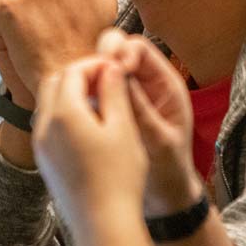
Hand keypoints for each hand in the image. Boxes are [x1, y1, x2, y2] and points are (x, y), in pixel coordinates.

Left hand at [33, 58, 147, 224]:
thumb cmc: (119, 176)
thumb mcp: (123, 128)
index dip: (95, 65)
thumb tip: (110, 66)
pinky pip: (49, 126)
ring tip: (101, 103)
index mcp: (64, 113)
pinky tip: (91, 128)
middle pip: (55, 83)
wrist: (102, 224)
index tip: (115, 69)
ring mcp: (41, 145)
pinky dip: (66, 116)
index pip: (73, 71)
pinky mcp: (44, 162)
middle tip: (106, 82)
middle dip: (78, 76)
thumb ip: (114, 91)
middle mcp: (44, 126)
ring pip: (50, 105)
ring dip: (71, 95)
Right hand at [96, 30, 203, 215]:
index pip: (140, 49)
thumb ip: (143, 110)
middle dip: (102, 57)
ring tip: (79, 90)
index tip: (112, 67)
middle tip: (90, 75)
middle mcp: (144, 83)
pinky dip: (84, 92)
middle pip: (118, 50)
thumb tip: (120, 76)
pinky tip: (75, 104)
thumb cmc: (169, 170)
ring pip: (102, 69)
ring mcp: (125, 95)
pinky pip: (94, 90)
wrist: (164, 197)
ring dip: (90, 75)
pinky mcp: (110, 109)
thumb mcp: (160, 141)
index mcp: (165, 84)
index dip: (122, 51)